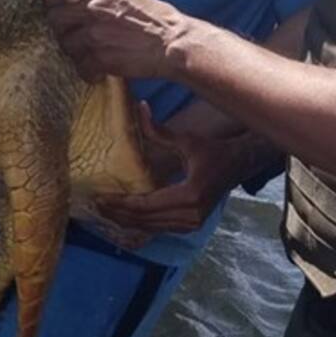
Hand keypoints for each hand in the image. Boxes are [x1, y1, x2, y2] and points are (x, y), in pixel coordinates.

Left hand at [44, 0, 182, 81]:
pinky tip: (98, 72)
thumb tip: (82, 0)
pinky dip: (88, 72)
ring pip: (65, 44)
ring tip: (89, 56)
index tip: (57, 7)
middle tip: (74, 37)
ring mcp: (95, 34)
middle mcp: (94, 8)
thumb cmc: (157, 19)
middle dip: (61, 29)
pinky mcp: (99, 58)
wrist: (173, 43)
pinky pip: (80, 67)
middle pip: (54, 17)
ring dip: (74, 52)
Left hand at [96, 100, 256, 235]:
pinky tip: (125, 216)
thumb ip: (160, 131)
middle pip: (145, 220)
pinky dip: (140, 223)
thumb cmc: (214, 151)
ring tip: (105, 210)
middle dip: (118, 214)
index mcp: (189, 196)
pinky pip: (159, 228)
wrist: (239, 165)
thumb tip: (140, 108)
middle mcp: (190, 215)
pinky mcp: (191, 226)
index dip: (121, 203)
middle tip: (95, 204)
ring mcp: (192, 224)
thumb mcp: (187, 140)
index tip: (101, 197)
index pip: (146, 205)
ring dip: (127, 221)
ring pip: (151, 228)